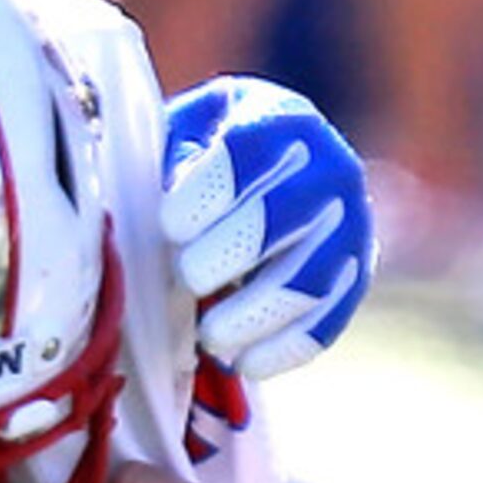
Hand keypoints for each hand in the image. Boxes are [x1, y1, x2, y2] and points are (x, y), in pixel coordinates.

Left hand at [160, 77, 373, 379]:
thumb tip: (126, 218)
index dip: (197, 200)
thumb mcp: (181, 136)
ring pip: (307, 280)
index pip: (238, 157)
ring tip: (210, 337)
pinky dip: (286, 348)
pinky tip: (247, 363)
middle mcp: (328, 165)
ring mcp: (352, 222)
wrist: (279, 173)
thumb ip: (159, 164)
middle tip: (186, 279)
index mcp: (278, 119)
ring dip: (251, 316)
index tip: (169, 228)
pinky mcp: (357, 271)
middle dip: (217, 260)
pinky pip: (329, 319)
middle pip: (274, 221)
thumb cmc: (208, 158)